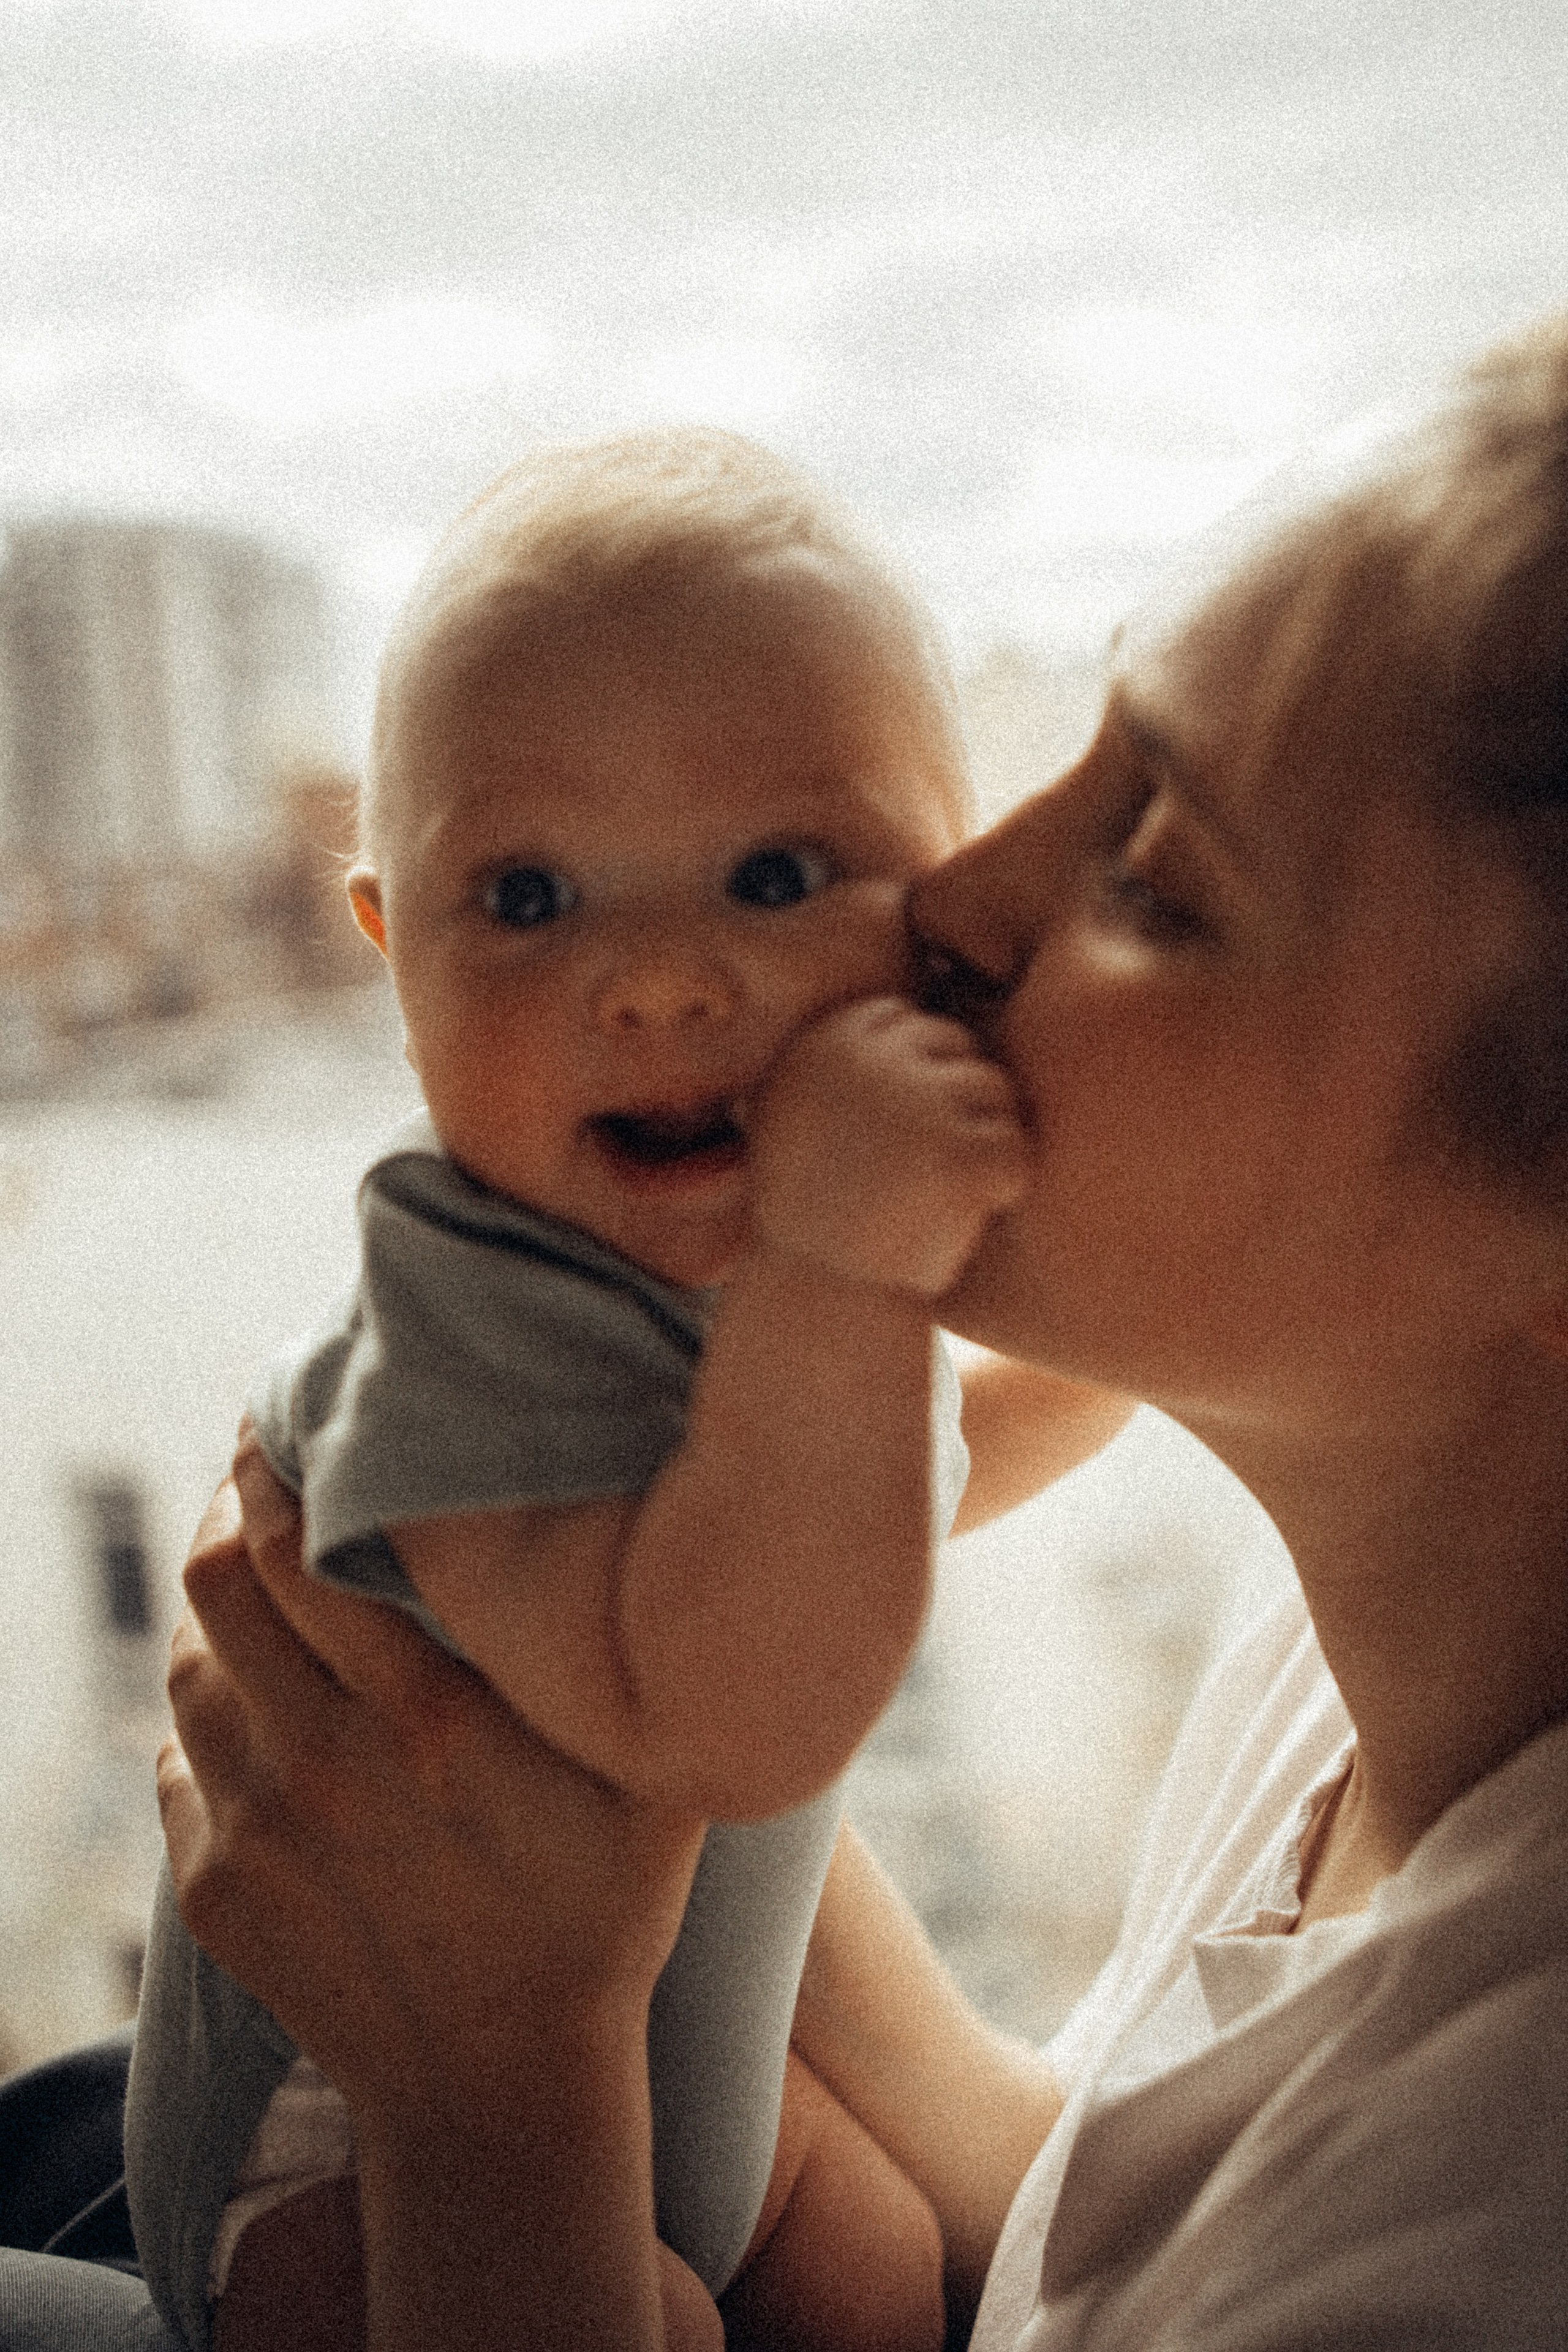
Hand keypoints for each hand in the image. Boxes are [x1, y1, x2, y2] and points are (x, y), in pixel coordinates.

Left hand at [159, 1428, 705, 2141]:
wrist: (500, 2093)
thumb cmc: (593, 1917)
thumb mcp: (649, 1781)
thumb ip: (625, 1661)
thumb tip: (634, 1525)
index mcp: (431, 1725)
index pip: (302, 1548)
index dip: (276, 1464)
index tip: (290, 1416)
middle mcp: (325, 1769)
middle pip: (218, 1583)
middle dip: (231, 1507)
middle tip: (266, 1471)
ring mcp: (255, 1834)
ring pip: (188, 1662)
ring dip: (219, 1604)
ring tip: (266, 1576)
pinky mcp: (213, 1888)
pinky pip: (182, 1755)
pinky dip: (214, 1707)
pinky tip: (265, 1695)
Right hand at [749, 997, 1029, 1297]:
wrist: (815, 1301)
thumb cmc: (809, 1212)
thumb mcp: (792, 1114)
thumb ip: (842, 1060)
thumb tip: (905, 1011)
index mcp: (828, 1040)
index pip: (908, 1021)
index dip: (914, 1078)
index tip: (894, 1133)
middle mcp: (874, 1058)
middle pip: (960, 1049)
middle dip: (954, 1104)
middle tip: (917, 1171)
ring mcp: (921, 1104)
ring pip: (997, 1094)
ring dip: (981, 1144)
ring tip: (932, 1197)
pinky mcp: (963, 1156)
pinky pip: (1017, 1151)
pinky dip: (1002, 1189)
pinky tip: (960, 1219)